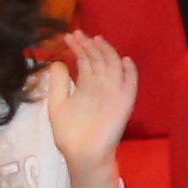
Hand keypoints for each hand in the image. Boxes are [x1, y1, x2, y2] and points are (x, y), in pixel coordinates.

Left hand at [30, 29, 137, 187]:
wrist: (82, 154)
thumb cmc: (69, 133)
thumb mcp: (57, 105)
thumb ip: (58, 84)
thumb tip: (58, 62)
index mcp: (86, 86)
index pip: (85, 61)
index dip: (78, 48)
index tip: (69, 35)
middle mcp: (101, 86)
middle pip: (99, 60)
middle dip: (90, 46)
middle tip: (79, 33)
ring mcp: (113, 92)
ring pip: (113, 67)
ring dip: (107, 53)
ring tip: (96, 40)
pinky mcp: (123, 103)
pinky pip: (130, 85)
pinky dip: (130, 73)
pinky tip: (125, 60)